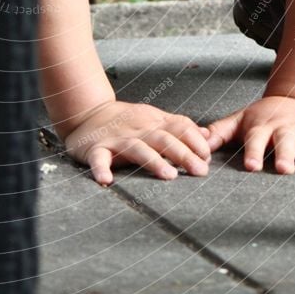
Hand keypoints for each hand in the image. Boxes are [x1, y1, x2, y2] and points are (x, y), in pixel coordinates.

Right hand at [63, 101, 210, 184]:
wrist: (86, 112)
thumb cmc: (125, 121)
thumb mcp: (154, 119)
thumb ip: (180, 127)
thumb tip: (208, 135)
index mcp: (154, 122)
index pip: (179, 127)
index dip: (195, 140)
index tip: (207, 157)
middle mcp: (138, 129)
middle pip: (163, 139)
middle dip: (183, 154)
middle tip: (200, 171)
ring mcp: (117, 139)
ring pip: (137, 148)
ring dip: (153, 161)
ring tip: (169, 175)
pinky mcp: (96, 148)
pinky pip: (98, 158)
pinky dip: (101, 168)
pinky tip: (106, 181)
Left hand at [205, 96, 294, 173]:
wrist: (290, 100)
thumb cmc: (259, 118)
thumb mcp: (238, 121)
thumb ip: (217, 131)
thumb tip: (196, 141)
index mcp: (262, 127)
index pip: (256, 140)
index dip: (254, 152)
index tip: (252, 166)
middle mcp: (284, 129)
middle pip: (284, 142)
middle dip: (284, 155)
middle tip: (284, 169)